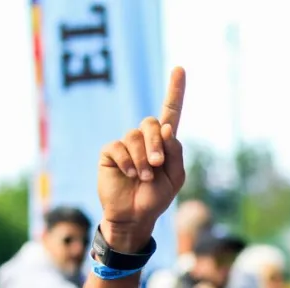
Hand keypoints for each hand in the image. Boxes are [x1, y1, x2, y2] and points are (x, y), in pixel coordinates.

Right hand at [98, 67, 186, 251]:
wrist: (135, 216)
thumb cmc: (156, 197)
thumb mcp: (175, 177)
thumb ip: (175, 153)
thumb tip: (166, 128)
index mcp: (164, 143)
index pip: (171, 112)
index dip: (175, 91)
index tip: (179, 68)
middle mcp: (145, 139)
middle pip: (152, 123)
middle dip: (156, 144)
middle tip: (156, 166)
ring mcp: (126, 144)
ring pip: (135, 136)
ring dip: (142, 159)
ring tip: (144, 177)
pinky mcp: (110, 152)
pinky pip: (118, 147)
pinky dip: (127, 162)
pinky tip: (129, 175)